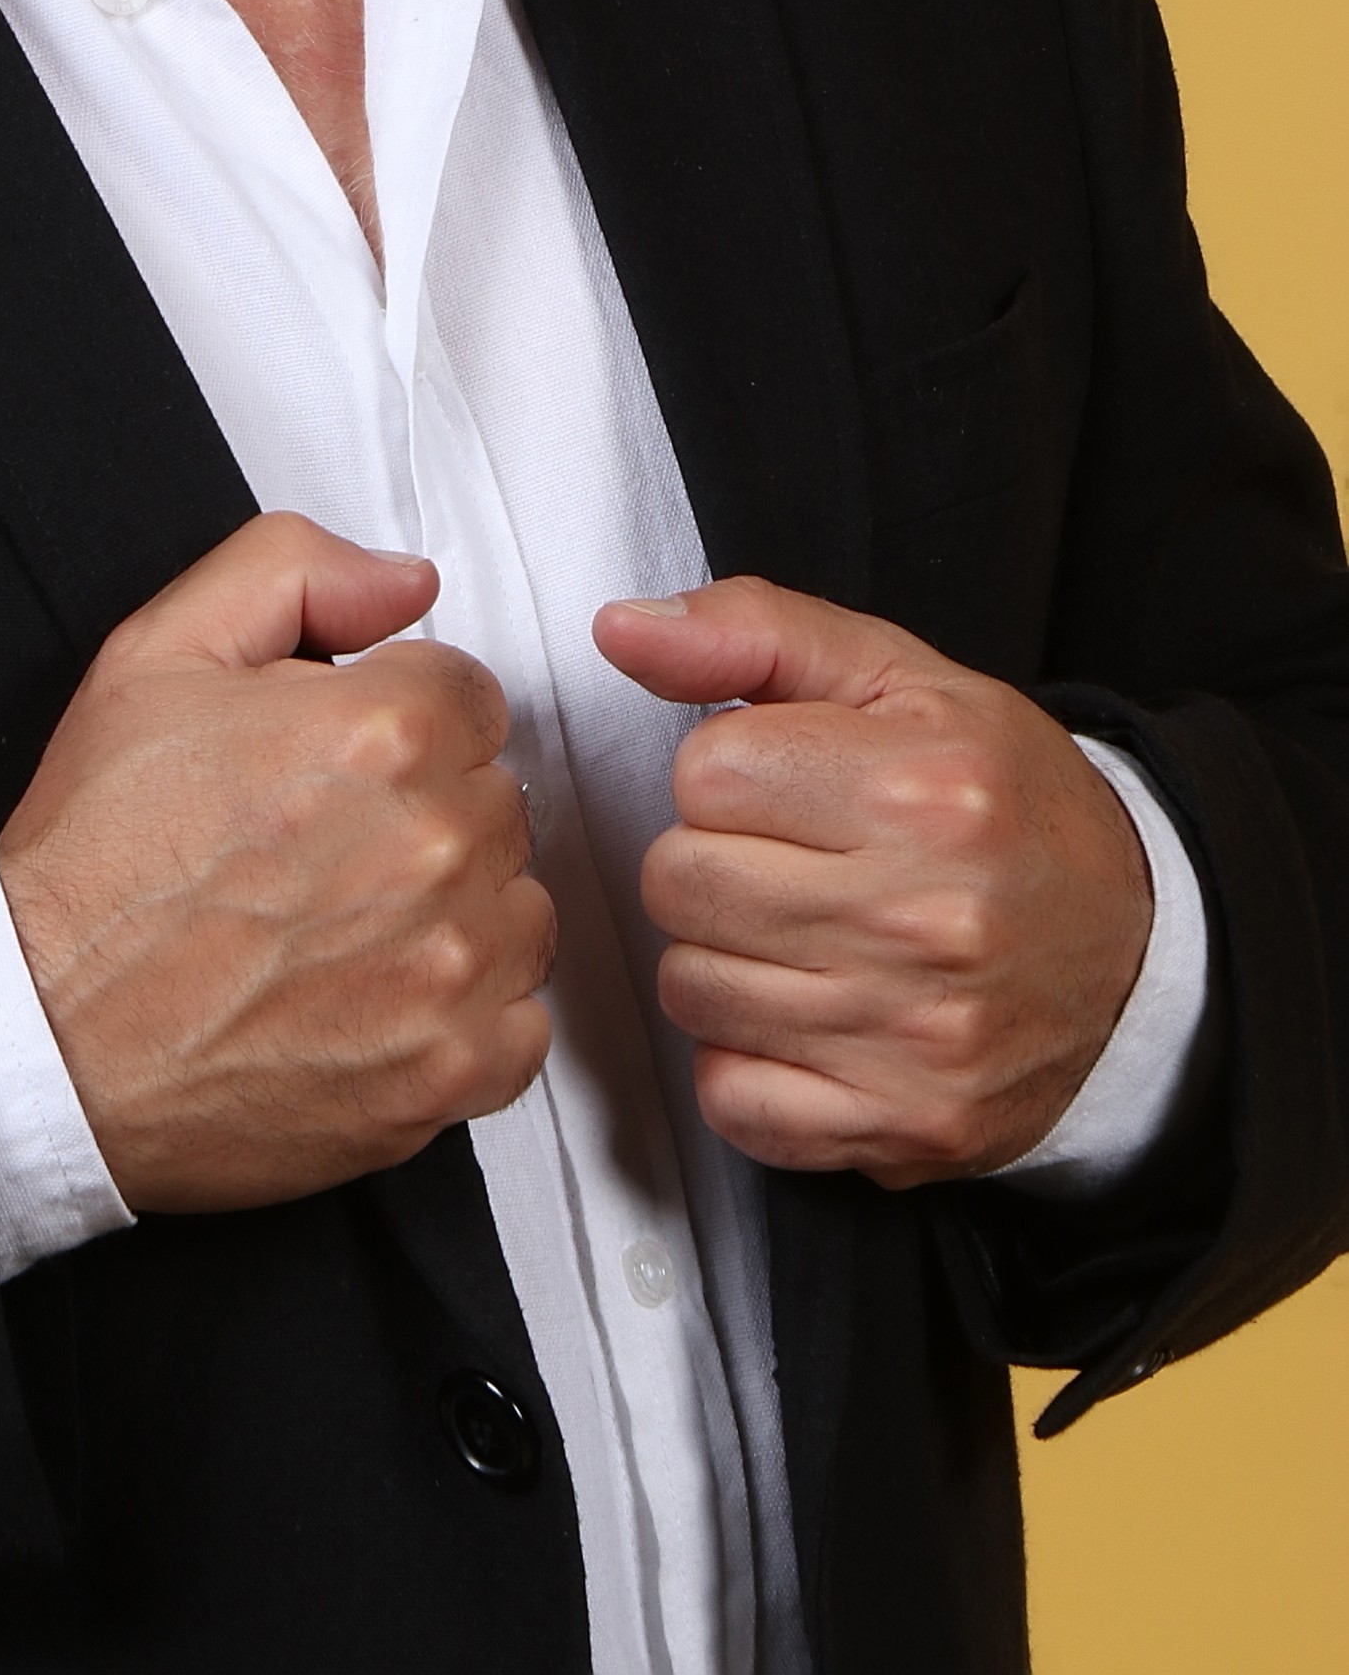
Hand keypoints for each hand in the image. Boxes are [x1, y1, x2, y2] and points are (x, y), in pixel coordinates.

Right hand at [0, 512, 555, 1212]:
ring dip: (455, 908)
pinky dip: (466, 1013)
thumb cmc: (98, 858)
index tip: (338, 764)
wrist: (50, 1035)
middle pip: (497, 796)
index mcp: (380, 731)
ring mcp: (449, 969)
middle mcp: (433, 847)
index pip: (471, 696)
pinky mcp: (449, 1073)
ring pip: (518, 904)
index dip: (397, 722)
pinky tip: (375, 995)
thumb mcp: (157, 653)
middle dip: (424, 808)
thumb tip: (406, 581)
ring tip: (344, 923)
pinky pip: (522, 1021)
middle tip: (322, 845)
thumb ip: (293, 572)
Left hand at [594, 576, 1152, 1186]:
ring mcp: (917, 1038)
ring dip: (724, 957)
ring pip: (691, 989)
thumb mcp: (895, 676)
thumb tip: (619, 631)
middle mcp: (925, 920)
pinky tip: (807, 1015)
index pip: (702, 774)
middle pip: (681, 883)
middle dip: (713, 859)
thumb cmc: (1001, 799)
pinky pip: (733, 1101)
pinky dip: (747, 1060)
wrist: (1138, 949)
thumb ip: (752, 631)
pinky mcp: (908, 1127)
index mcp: (922, 791)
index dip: (730, 772)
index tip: (789, 785)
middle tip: (790, 861)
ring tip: (803, 933)